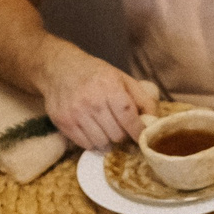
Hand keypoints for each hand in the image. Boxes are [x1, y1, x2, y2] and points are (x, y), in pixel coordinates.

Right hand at [40, 47, 158, 150]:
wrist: (58, 68)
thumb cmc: (96, 75)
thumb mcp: (122, 79)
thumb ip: (142, 99)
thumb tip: (154, 122)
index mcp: (109, 86)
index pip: (128, 117)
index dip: (138, 131)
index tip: (142, 137)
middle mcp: (91, 100)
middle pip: (117, 135)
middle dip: (123, 135)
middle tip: (121, 129)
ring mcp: (75, 113)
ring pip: (102, 143)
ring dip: (108, 140)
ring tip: (106, 130)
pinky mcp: (63, 123)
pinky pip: (86, 145)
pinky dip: (93, 142)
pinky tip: (93, 131)